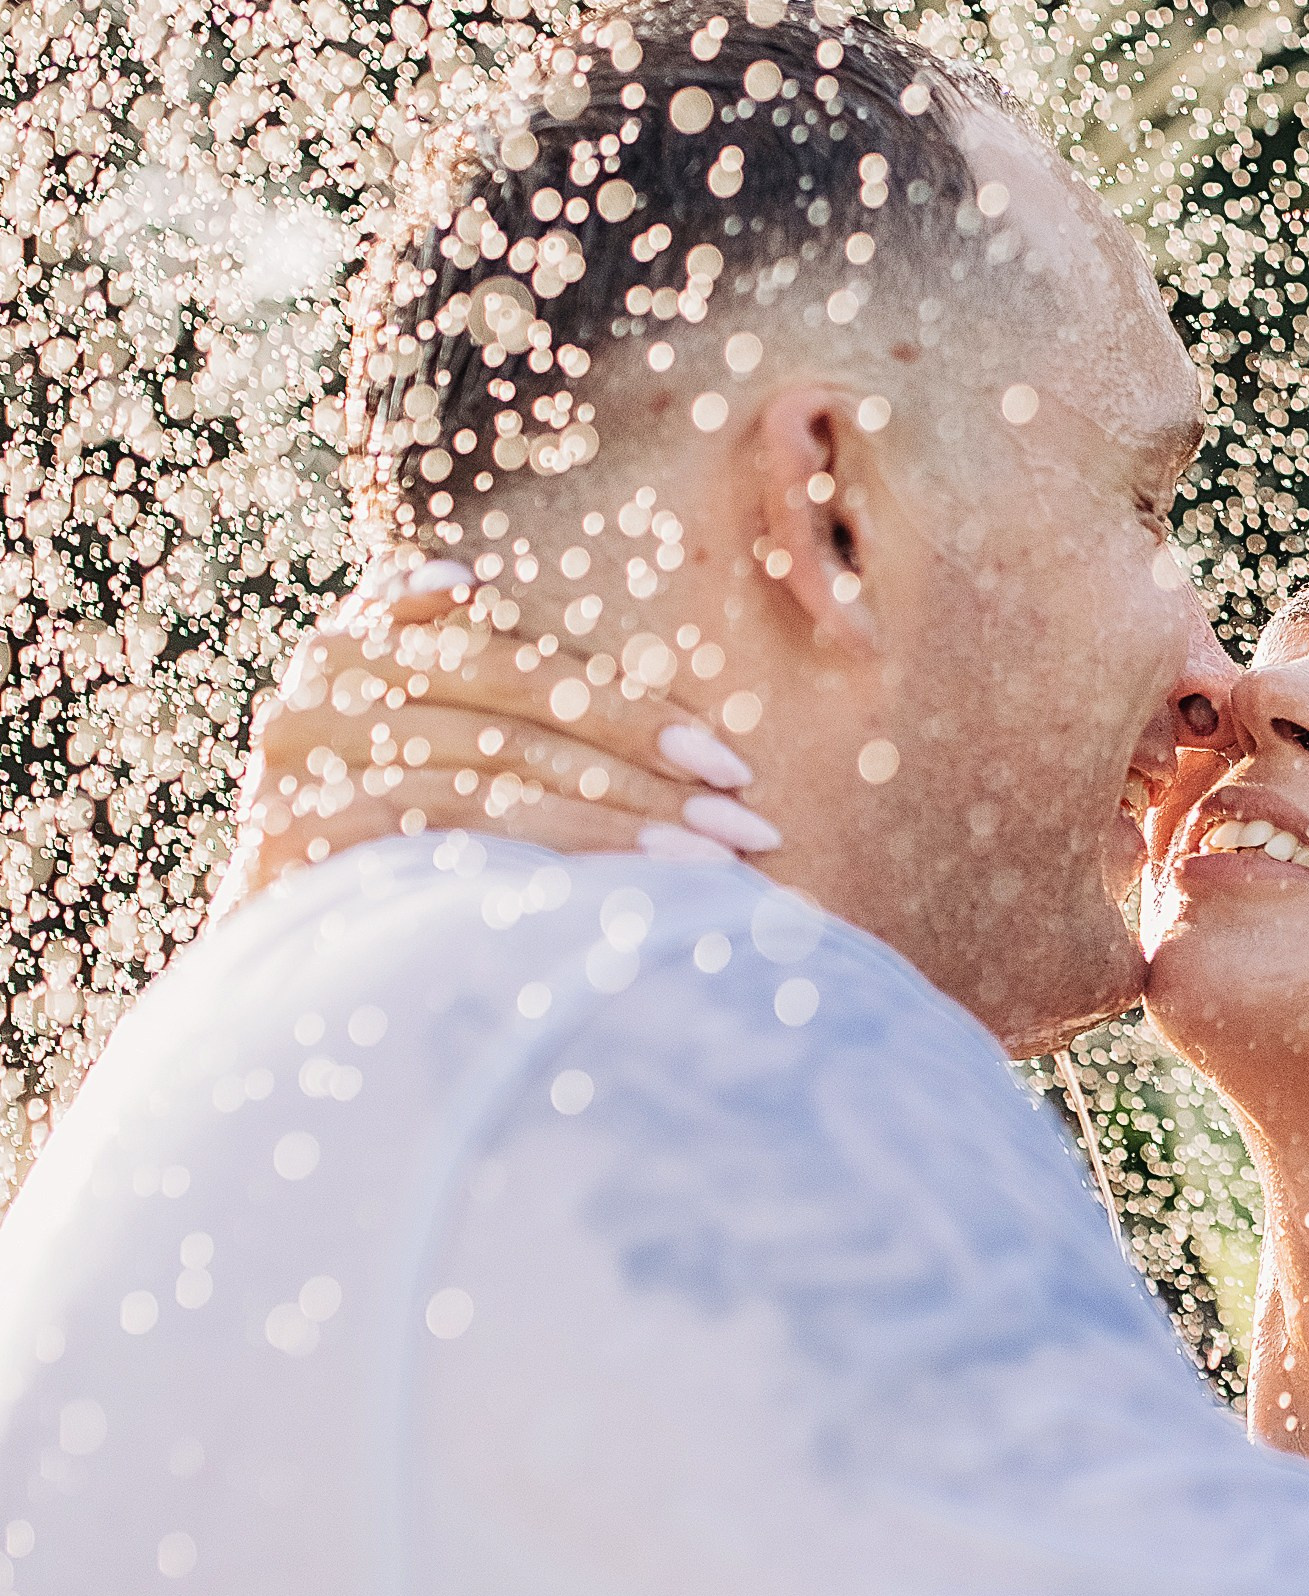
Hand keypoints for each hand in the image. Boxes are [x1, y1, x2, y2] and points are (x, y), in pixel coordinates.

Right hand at [223, 571, 776, 904]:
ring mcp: (302, 759)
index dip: (632, 711)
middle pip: (518, 721)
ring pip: (494, 784)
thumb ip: (478, 687)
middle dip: (646, 773)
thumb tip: (522, 620)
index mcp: (363, 639)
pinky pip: (451, 843)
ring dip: (618, 829)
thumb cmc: (388, 857)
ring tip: (713, 870)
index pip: (524, 663)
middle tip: (747, 822)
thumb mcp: (435, 754)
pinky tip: (616, 892)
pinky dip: (545, 865)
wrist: (273, 975)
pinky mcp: (296, 835)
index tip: (729, 762)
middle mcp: (321, 683)